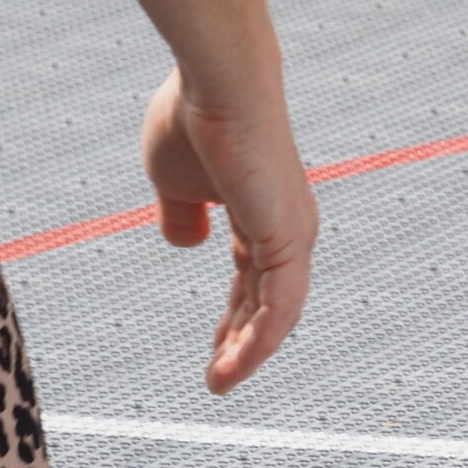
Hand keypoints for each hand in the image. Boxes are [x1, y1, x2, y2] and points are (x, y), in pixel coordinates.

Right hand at [140, 70, 319, 392]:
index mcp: (260, 215)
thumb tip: (183, 243)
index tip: (214, 348)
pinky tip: (238, 364)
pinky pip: (279, 304)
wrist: (216, 85)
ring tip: (222, 383)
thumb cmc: (193, 119)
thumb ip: (180, 214)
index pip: (251, 280)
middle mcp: (285, 228)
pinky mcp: (288, 238)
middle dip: (242, 343)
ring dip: (249, 352)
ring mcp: (292, 234)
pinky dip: (261, 338)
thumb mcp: (174, 180)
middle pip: (267, 302)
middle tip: (219, 378)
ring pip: (277, 312)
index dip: (233, 316)